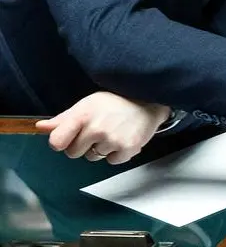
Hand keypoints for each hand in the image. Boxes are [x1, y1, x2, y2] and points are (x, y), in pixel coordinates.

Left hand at [35, 92, 170, 163]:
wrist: (148, 100)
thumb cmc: (114, 102)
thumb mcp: (88, 104)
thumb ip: (64, 119)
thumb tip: (40, 127)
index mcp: (83, 115)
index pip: (56, 142)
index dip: (60, 142)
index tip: (69, 137)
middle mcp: (96, 128)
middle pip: (73, 153)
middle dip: (83, 144)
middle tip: (98, 130)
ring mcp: (112, 139)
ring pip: (93, 157)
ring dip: (101, 148)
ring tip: (114, 131)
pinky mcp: (127, 148)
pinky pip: (112, 161)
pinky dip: (117, 153)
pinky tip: (123, 138)